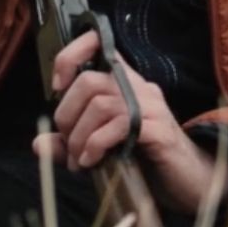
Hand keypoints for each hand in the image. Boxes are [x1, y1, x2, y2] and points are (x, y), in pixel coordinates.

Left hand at [33, 28, 222, 215]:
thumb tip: (38, 144)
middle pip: (89, 81)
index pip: (98, 45)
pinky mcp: (159, 130)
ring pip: (101, 104)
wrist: (189, 181)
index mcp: (125, 84)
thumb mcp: (101, 150)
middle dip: (67, 116)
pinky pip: (119, 126)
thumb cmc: (146, 160)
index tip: (57, 86)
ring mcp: (151, 107)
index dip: (71, 56)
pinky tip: (93, 161)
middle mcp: (139, 87)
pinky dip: (97, 145)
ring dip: (80, 137)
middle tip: (69, 144)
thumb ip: (70, 145)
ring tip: (80, 160)